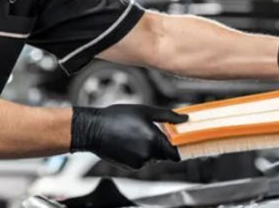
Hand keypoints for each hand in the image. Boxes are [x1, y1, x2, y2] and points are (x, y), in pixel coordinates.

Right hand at [70, 104, 187, 168]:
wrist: (94, 129)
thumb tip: (185, 119)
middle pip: (164, 155)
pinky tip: (129, 141)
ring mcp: (138, 163)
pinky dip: (140, 153)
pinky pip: (142, 161)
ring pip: (152, 158)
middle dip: (162, 145)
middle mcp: (147, 155)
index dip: (179, 147)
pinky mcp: (130, 167)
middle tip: (152, 131)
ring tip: (136, 134)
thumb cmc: (117, 117)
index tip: (180, 141)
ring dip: (150, 148)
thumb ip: (168, 116)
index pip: (176, 153)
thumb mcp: (145, 111)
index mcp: (153, 140)